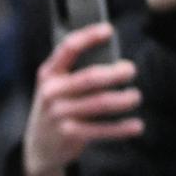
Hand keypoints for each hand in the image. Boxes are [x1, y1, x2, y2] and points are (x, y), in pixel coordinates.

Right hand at [20, 25, 140, 175]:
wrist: (39, 145)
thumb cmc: (57, 108)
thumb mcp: (57, 87)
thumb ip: (76, 73)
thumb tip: (115, 60)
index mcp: (48, 74)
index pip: (68, 49)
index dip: (88, 37)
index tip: (108, 30)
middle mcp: (51, 92)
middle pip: (90, 77)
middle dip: (115, 73)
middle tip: (130, 70)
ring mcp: (58, 114)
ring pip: (99, 103)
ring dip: (123, 99)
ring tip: (135, 97)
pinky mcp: (69, 134)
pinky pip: (101, 129)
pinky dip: (121, 128)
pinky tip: (136, 125)